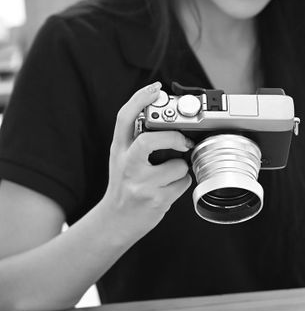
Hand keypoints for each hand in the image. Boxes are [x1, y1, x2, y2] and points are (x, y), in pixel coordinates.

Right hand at [100, 81, 193, 237]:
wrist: (115, 221)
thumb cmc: (126, 186)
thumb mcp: (123, 159)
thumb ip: (138, 140)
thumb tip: (170, 121)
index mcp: (118, 150)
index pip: (124, 118)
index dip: (140, 99)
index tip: (156, 89)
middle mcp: (126, 165)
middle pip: (148, 140)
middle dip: (172, 138)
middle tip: (183, 141)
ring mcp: (140, 184)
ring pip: (177, 166)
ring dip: (182, 169)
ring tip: (170, 175)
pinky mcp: (155, 200)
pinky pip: (183, 183)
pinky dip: (183, 183)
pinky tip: (170, 188)